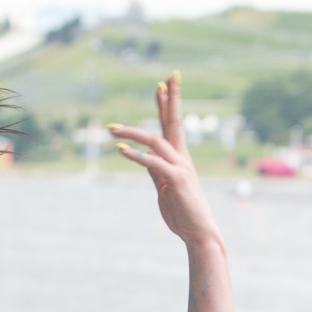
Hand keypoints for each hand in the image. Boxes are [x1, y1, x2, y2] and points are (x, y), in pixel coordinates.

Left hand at [110, 73, 222, 249]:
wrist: (198, 232)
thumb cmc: (183, 212)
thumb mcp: (165, 189)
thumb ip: (156, 172)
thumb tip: (145, 160)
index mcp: (179, 159)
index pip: (172, 126)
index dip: (167, 104)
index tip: (162, 84)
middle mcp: (182, 158)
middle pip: (174, 123)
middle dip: (168, 100)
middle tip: (163, 79)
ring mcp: (180, 168)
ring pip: (157, 141)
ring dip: (134, 133)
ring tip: (112, 129)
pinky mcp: (176, 180)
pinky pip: (154, 163)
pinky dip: (137, 156)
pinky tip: (121, 151)